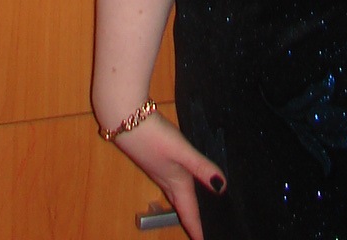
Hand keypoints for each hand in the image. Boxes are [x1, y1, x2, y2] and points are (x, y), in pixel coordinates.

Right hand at [106, 110, 226, 239]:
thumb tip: (222, 187)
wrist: (124, 117)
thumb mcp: (180, 149)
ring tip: (195, 211)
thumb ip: (201, 166)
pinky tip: (181, 177)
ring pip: (174, 193)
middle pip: (181, 205)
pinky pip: (168, 180)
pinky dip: (178, 187)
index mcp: (175, 181)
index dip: (197, 229)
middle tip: (201, 231)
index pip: (188, 212)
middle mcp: (166, 179)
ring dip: (184, 204)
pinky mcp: (152, 156)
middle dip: (191, 219)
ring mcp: (157, 168)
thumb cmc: (153, 136)